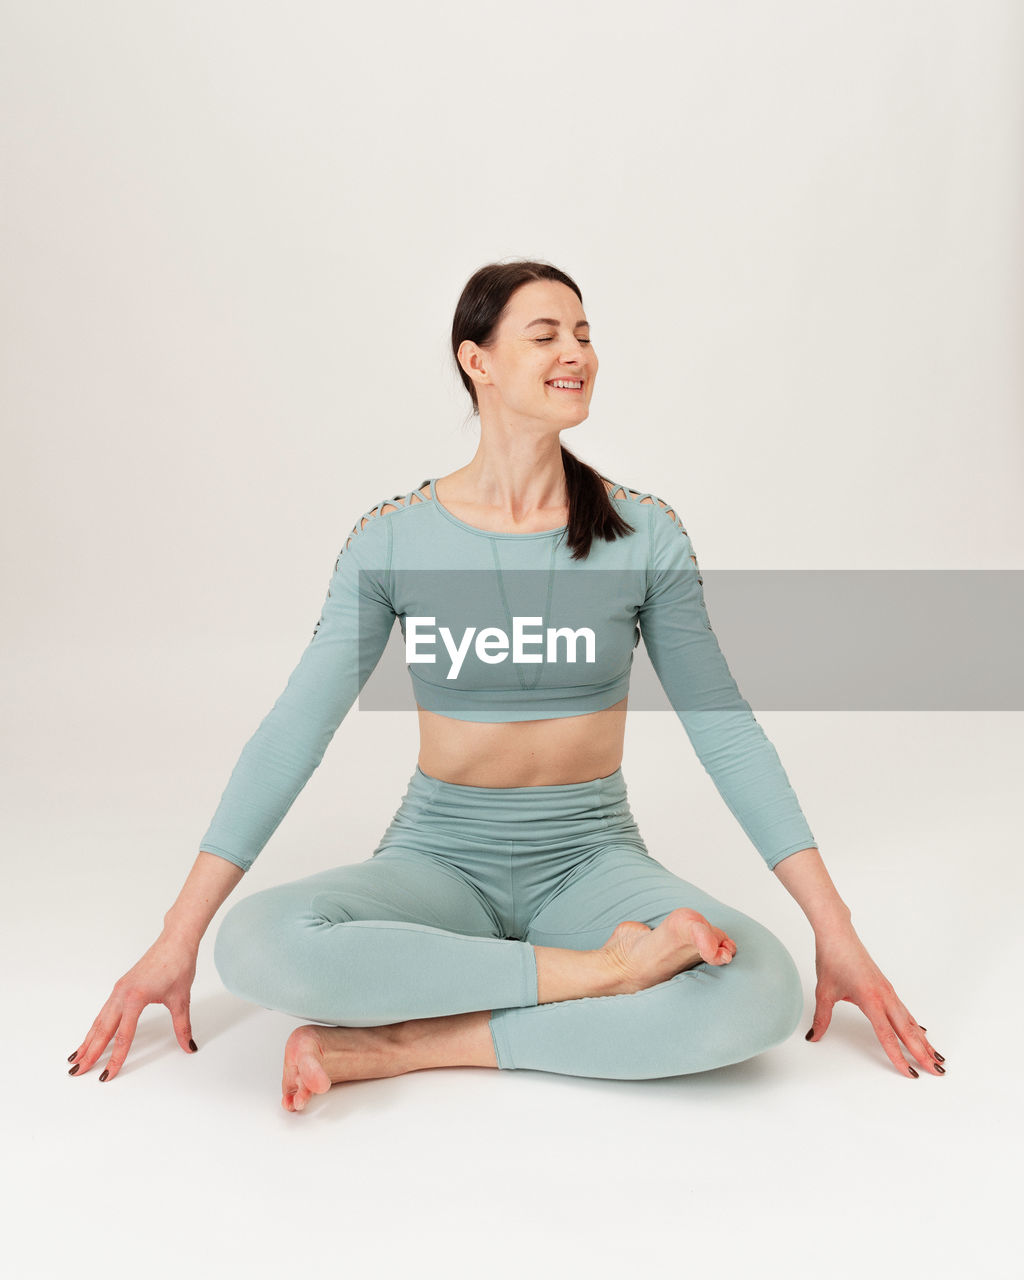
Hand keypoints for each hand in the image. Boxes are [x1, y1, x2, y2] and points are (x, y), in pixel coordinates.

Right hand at [67, 935, 198, 1081]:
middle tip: (76, 1072)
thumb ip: (183, 1026)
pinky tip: (92, 1035)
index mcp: (135, 998)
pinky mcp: (121, 987)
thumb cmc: (178, 965)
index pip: (123, 1036)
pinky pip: (104, 1011)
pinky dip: (96, 1026)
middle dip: (89, 1053)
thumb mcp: (181, 999)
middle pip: (103, 1030)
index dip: (115, 1058)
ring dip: (87, 1040)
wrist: (176, 941)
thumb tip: (189, 1046)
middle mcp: (122, 994)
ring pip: (100, 1020)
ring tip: (75, 1057)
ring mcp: (119, 990)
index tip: (107, 1075)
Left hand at [804, 923, 944, 1078]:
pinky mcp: (887, 988)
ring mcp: (888, 992)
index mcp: (870, 999)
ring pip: (910, 1021)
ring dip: (923, 1040)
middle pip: (907, 1031)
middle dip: (922, 1052)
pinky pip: (905, 1011)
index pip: (886, 1035)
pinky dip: (915, 1025)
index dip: (898, 1056)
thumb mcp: (824, 991)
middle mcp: (884, 996)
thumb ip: (821, 1017)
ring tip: (937, 1057)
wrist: (838, 934)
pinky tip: (922, 1033)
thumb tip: (814, 1036)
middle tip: (937, 1071)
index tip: (910, 1073)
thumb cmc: (832, 958)